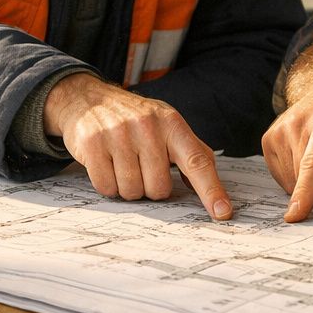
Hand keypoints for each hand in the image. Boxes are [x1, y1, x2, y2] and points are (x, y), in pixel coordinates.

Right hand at [44, 74, 231, 219]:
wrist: (90, 100)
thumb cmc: (136, 119)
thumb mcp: (168, 125)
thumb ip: (192, 152)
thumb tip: (206, 187)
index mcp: (172, 124)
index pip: (197, 162)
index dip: (211, 190)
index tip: (223, 212)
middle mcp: (148, 126)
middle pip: (159, 188)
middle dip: (150, 186)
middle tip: (141, 166)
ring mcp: (119, 134)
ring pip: (132, 191)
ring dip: (127, 187)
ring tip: (122, 163)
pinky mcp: (92, 144)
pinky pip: (106, 187)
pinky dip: (107, 184)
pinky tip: (106, 164)